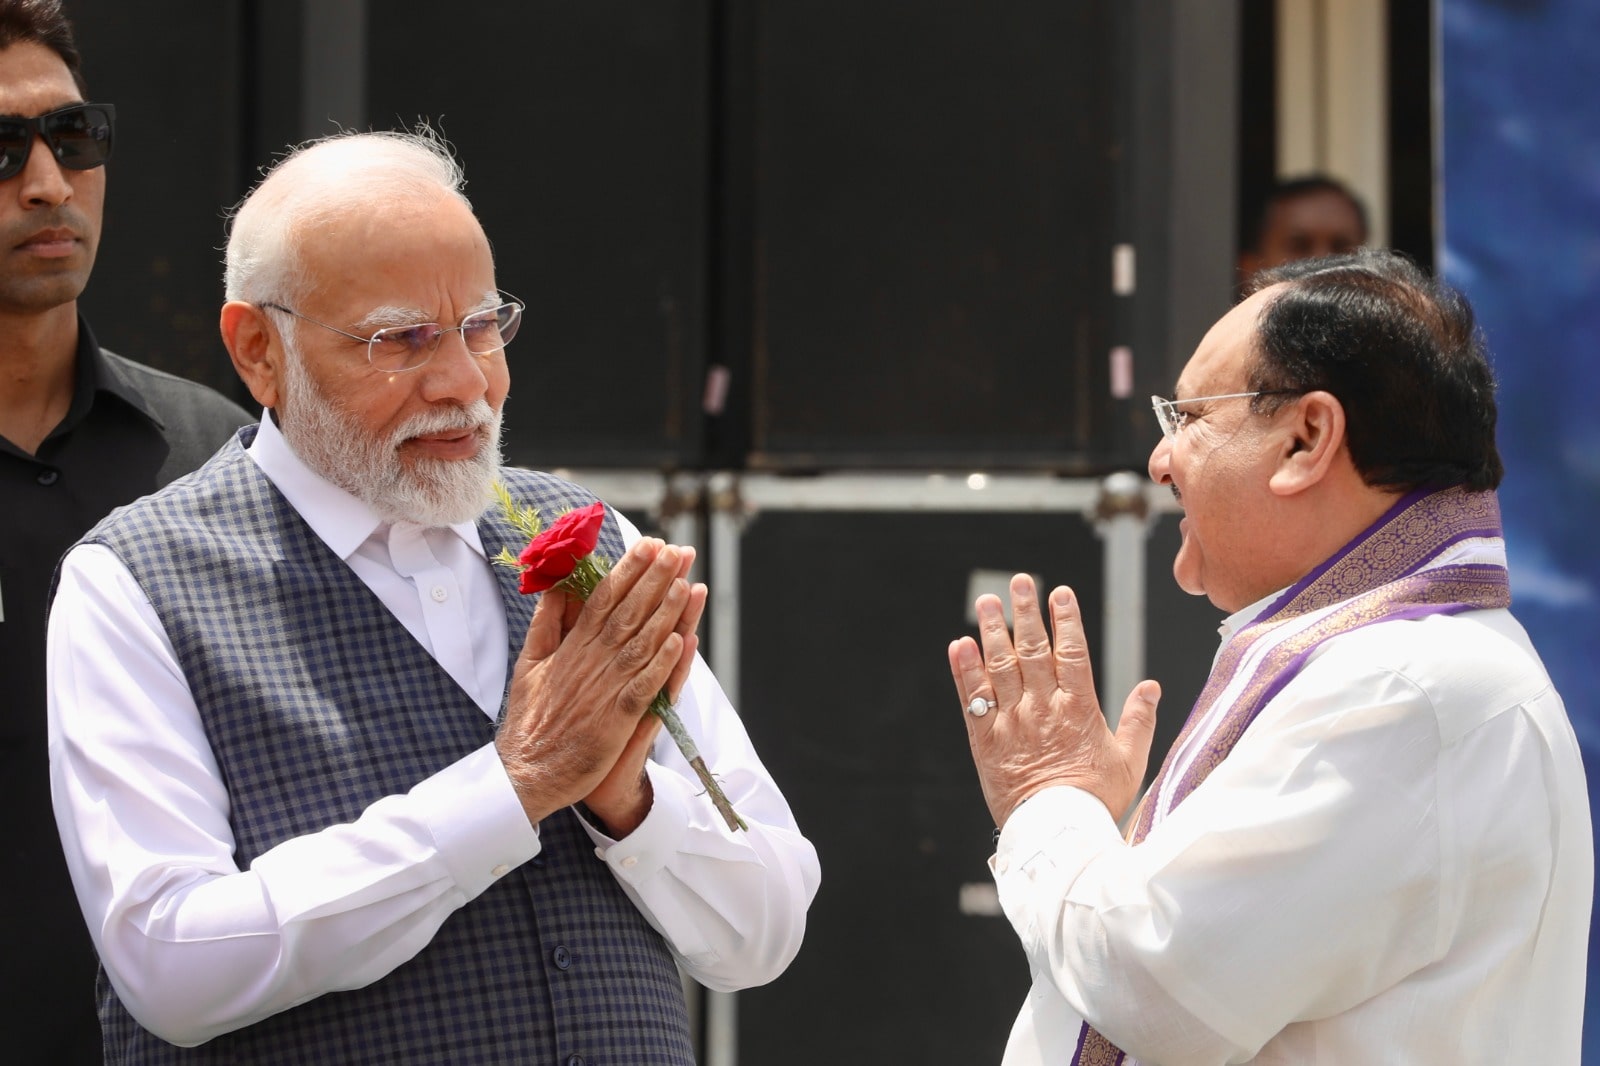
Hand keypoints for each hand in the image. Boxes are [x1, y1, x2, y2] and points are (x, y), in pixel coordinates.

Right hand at [496, 538, 700, 824]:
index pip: (603, 598)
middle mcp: (589, 662)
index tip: (649, 544)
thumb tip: (556, 587)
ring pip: (639, 643)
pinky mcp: (614, 720)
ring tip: (684, 583)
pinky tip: (679, 642)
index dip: (628, 570)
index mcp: (571, 647)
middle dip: (653, 579)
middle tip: (675, 550)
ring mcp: (603, 690)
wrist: (525, 773)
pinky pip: (642, 687)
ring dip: (664, 612)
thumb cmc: (529, 720)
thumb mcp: (528, 664)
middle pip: (627, 612)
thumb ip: (545, 624)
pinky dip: (659, 665)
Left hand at [948, 574, 1159, 826]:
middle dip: (1027, 613)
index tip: (1060, 593)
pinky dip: (964, 671)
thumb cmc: (1095, 801)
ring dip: (993, 631)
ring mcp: (1011, 723)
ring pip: (999, 667)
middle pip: (1033, 651)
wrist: (1056, 836)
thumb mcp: (1129, 762)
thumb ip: (1139, 720)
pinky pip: (971, 700)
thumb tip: (1151, 686)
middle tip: (1020, 581)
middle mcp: (1042, 709)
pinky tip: (959, 645)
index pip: (1072, 654)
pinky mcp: (985, 741)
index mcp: (1079, 710)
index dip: (1066, 620)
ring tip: (988, 601)